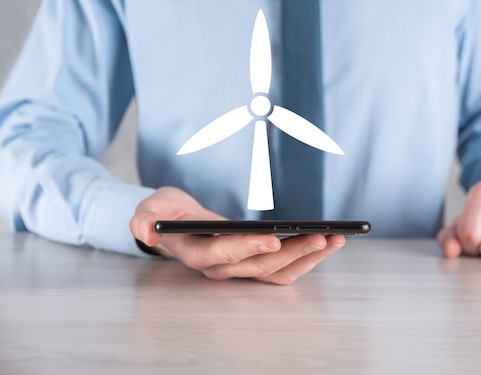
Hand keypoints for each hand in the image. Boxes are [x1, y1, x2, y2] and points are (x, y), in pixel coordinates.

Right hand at [130, 187, 345, 284]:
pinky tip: (325, 244)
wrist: (174, 224)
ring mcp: (239, 269)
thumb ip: (144, 219)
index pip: (225, 253)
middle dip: (294, 252)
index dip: (249, 247)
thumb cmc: (164, 215)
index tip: (274, 238)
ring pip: (277, 271)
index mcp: (197, 253)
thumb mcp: (149, 208)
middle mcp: (221, 267)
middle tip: (324, 236)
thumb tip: (145, 229)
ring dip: (307, 257)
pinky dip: (305, 259)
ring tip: (335, 238)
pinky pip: (282, 270)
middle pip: (261, 265)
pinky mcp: (252, 264)